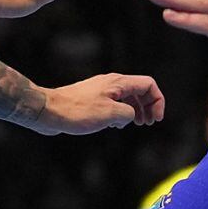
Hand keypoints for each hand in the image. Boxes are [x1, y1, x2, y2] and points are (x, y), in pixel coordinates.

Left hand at [36, 74, 164, 135]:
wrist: (49, 111)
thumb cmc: (77, 111)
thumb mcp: (110, 114)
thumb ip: (128, 113)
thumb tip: (128, 116)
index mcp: (118, 83)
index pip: (148, 85)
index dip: (157, 101)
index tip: (156, 119)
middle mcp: (111, 84)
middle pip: (139, 90)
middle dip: (148, 106)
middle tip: (148, 123)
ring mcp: (101, 91)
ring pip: (126, 97)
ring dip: (135, 110)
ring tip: (135, 124)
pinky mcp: (92, 100)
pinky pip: (113, 104)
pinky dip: (120, 113)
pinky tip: (116, 125)